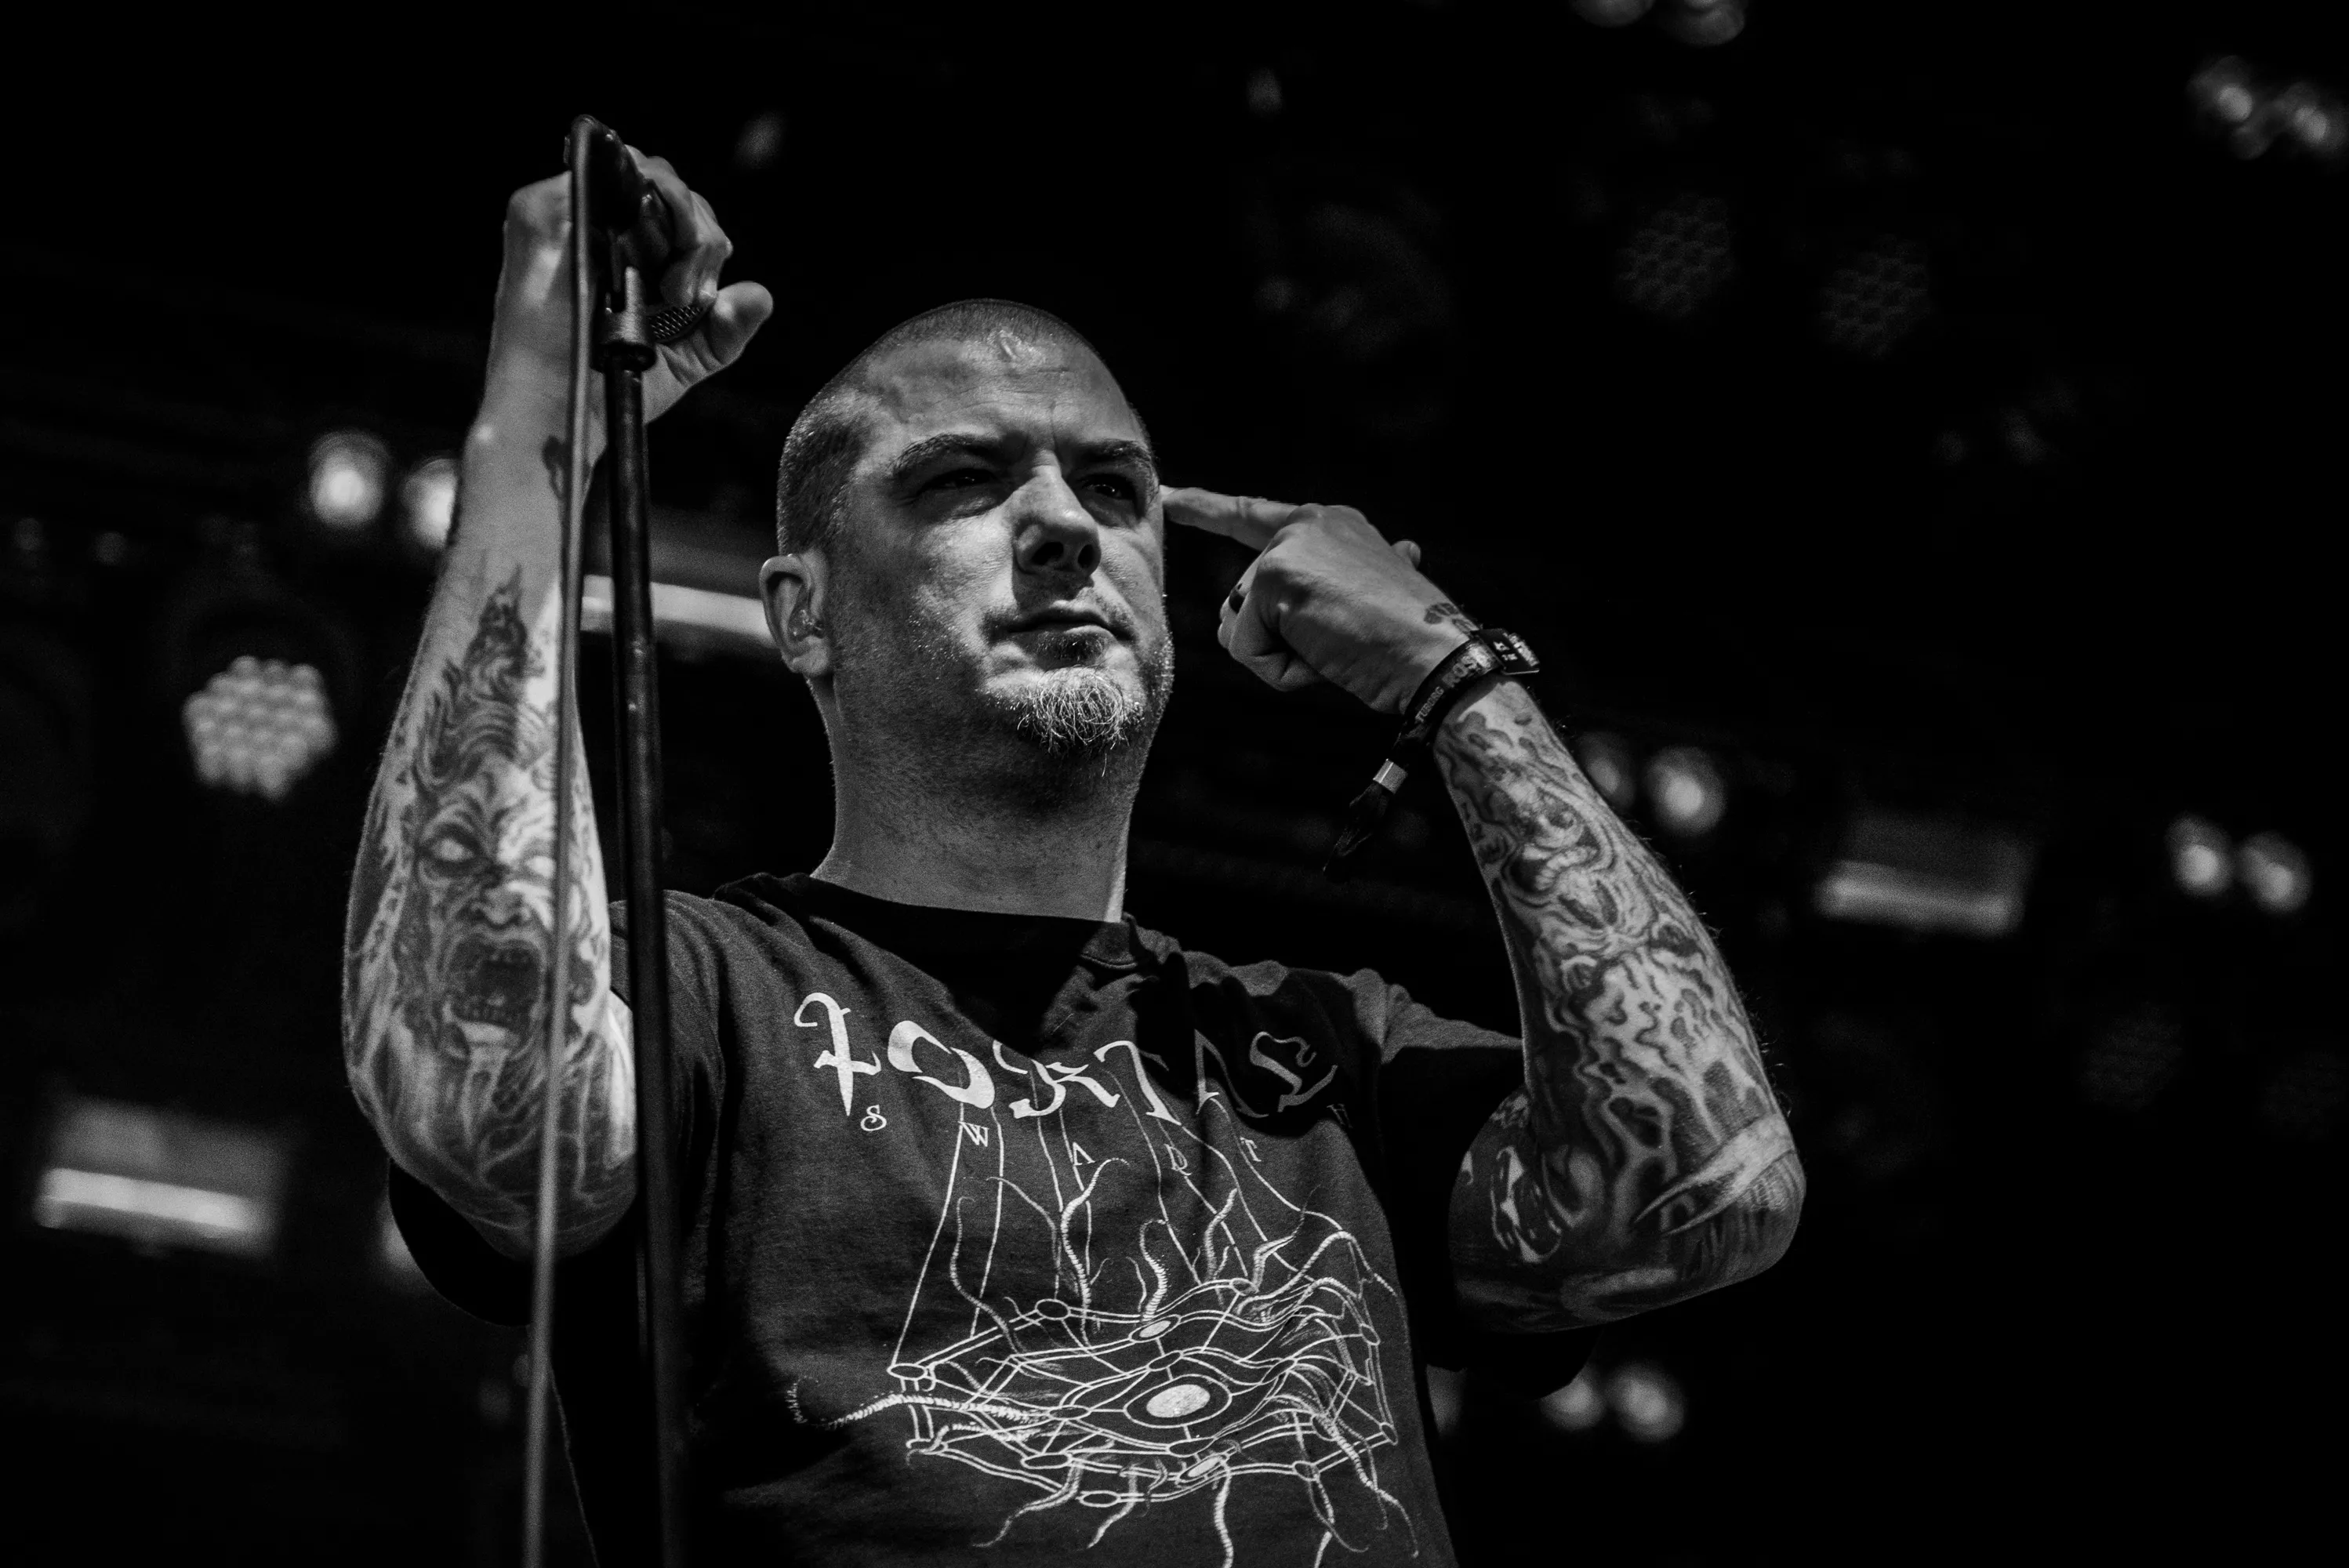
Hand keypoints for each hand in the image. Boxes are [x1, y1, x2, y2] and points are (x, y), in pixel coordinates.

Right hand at [484, 149, 772, 435]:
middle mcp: (597, 222)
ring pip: (642, 172)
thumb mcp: (686, 358)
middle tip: (685, 294)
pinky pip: (599, 175)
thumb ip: (726, 328)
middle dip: (697, 230)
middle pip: (666, 185)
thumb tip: (760, 295)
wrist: (564, 410)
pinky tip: (651, 256)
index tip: (699, 292)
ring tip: (672, 287)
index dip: (703, 236)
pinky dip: (639, 207)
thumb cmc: (615, 385)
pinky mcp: (539, 210)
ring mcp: (564, 211)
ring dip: (677, 218)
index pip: (678, 208)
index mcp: (627, 247)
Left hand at [1163, 488, 1475, 715]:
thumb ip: (1355, 580)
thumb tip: (1411, 548)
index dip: (1208, 510)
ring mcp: (1288, 547)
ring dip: (1280, 659)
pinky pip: (1246, 647)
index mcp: (1330, 526)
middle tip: (1341, 646)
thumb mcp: (1374, 599)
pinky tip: (1327, 660)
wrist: (1437, 657)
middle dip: (1276, 644)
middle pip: (1241, 603)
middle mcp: (1306, 525)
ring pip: (1239, 628)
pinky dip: (1280, 671)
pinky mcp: (1276, 576)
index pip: (1252, 518)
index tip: (1171, 499)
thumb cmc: (1409, 641)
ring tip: (1338, 651)